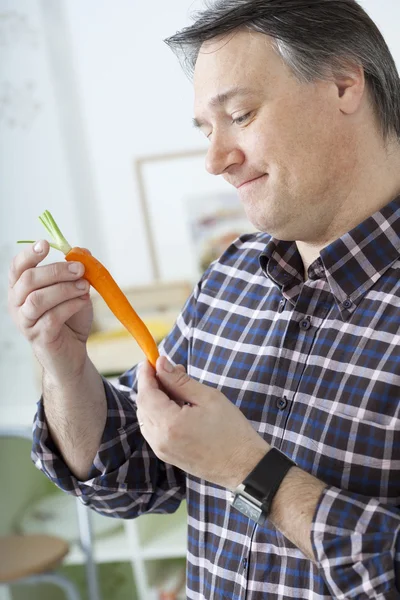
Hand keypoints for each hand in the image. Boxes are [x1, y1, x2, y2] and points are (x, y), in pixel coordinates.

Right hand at [7, 240, 92, 383]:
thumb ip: (77, 271)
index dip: (29, 254)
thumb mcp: (76, 291)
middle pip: (28, 280)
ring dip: (64, 289)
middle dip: (56, 271)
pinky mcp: (39, 338)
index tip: (46, 244)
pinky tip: (83, 301)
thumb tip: (82, 251)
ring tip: (84, 287)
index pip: (17, 267)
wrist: (73, 352)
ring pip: (38, 299)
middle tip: (79, 269)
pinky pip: (52, 318)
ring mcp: (26, 322)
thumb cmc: (70, 319)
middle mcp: (17, 304)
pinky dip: (71, 305)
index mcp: (21, 289)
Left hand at [136, 357, 268, 488]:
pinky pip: (152, 429)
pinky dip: (157, 413)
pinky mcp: (167, 455)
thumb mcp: (208, 397)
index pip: (146, 393)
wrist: (244, 466)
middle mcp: (159, 440)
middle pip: (143, 405)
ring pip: (146, 417)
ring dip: (154, 399)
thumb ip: (180, 380)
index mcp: (169, 424)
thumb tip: (161, 364)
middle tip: (168, 369)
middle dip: (151, 384)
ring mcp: (161, 450)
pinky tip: (174, 405)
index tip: (150, 358)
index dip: (146, 374)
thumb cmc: (231, 430)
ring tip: (175, 386)